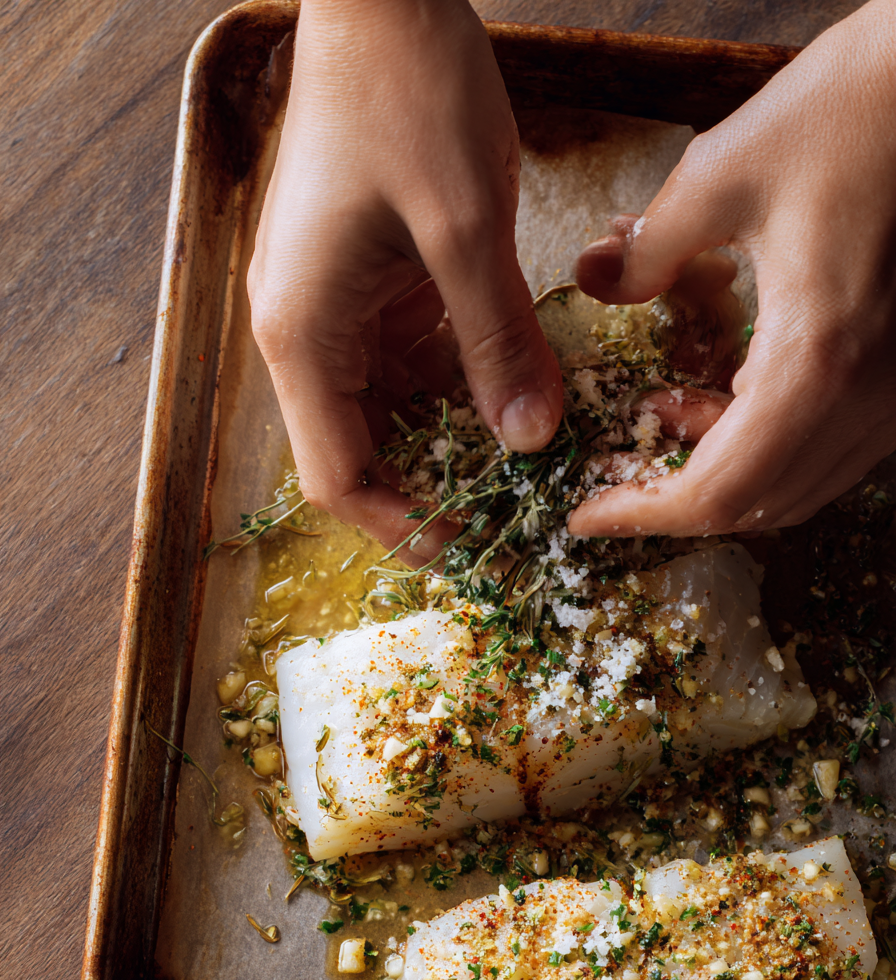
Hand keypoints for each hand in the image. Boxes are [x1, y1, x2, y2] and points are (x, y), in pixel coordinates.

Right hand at [248, 0, 561, 554]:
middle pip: (363, 449)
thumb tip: (533, 441)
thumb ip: (499, 342)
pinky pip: (414, 357)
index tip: (472, 546)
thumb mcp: (464, 228)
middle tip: (518, 506)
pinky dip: (463, 380)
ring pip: (393, 408)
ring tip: (530, 454)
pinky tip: (518, 386)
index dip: (401, 525)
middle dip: (436, 483)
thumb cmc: (405, 94)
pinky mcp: (372, 279)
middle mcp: (307, 331)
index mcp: (303, 334)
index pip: (337, 477)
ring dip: (456, 433)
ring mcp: (337, 305)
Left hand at [569, 0, 895, 539]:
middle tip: (616, 470)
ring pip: (798, 485)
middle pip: (758, 505)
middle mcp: (866, 398)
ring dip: (722, 472)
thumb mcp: (721, 172)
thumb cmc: (852, 111)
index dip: (642, 515)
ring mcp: (894, 394)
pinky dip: (766, 443)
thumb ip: (649, 248)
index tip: (584, 515)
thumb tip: (596, 279)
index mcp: (814, 363)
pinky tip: (725, 388)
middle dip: (674, 500)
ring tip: (662, 410)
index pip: (717, 492)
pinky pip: (829, 447)